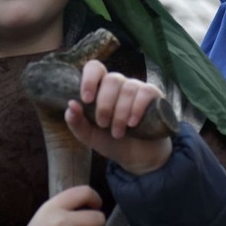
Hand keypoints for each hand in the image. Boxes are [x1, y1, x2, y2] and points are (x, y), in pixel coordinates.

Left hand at [64, 59, 172, 174]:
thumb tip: (71, 104)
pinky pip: (145, 92)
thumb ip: (77, 122)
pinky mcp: (154, 96)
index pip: (95, 68)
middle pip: (111, 79)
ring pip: (128, 89)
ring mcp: (137, 89)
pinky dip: (137, 108)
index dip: (89, 79)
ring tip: (117, 133)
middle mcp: (120, 85)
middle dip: (105, 105)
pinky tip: (132, 123)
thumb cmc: (112, 142)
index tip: (86, 99)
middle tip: (103, 125)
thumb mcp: (89, 135)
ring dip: (120, 113)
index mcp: (101, 89)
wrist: (138, 157)